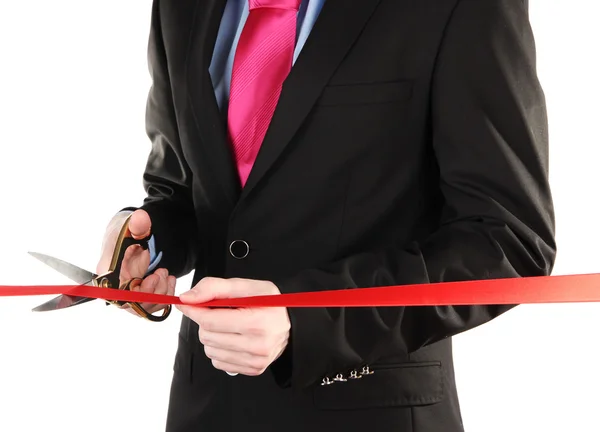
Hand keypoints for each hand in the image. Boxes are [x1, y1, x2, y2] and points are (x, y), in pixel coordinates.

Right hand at [96, 209, 175, 315]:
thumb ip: (137, 224)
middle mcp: (113, 287)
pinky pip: (150, 305)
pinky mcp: (136, 297)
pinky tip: (169, 282)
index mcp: (106, 272)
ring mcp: (125, 294)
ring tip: (166, 275)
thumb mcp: (131, 226)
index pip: (118, 294)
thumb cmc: (126, 234)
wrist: (129, 239)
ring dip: (160, 293)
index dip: (137, 292)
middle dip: (152, 291)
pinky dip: (163, 296)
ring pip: (143, 306)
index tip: (152, 278)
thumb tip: (141, 218)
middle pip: (132, 304)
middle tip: (162, 273)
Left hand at [176, 278, 290, 375]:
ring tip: (230, 325)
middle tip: (221, 312)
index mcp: (257, 322)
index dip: (194, 310)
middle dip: (207, 321)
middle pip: (207, 336)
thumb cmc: (268, 302)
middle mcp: (258, 346)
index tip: (187, 303)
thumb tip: (187, 298)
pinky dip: (220, 349)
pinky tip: (233, 338)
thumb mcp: (246, 286)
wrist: (291, 321)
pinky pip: (218, 362)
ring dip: (213, 336)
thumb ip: (214, 287)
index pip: (210, 321)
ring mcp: (255, 361)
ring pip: (210, 350)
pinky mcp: (253, 370)